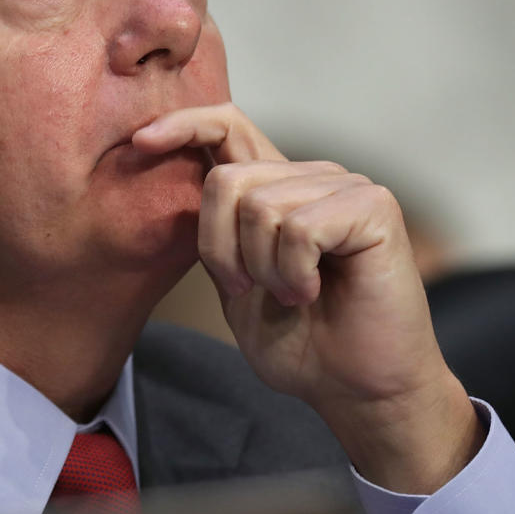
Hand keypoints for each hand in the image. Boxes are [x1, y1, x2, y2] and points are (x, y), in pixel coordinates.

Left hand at [133, 103, 481, 492]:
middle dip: (222, 249)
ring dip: (263, 269)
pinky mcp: (373, 206)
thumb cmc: (299, 340)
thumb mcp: (234, 280)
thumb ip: (214, 231)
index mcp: (275, 187)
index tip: (141, 142)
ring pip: (259, 206)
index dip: (182, 124)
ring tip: (293, 295)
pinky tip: (313, 292)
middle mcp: (310, 176)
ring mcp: (345, 186)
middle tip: (253, 290)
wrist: (356, 390)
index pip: (226, 125)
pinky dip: (293, 273)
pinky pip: (298, 229)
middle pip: (227, 179)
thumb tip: (169, 173)